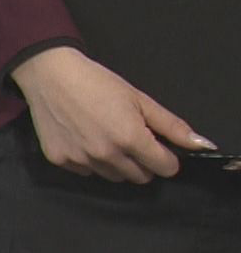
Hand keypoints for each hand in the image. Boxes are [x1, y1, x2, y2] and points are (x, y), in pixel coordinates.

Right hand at [11, 46, 215, 182]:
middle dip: (142, 162)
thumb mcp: (139, 99)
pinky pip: (86, 171)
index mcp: (130, 138)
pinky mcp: (60, 161)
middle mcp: (106, 155)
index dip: (166, 156)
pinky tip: (83, 138)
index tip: (157, 144)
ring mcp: (81, 160)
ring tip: (104, 137)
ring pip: (113, 177)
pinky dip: (90, 160)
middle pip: (140, 177)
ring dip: (116, 163)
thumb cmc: (97, 82)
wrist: (50, 76)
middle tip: (129, 138)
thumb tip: (201, 145)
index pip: (165, 168)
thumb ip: (171, 126)